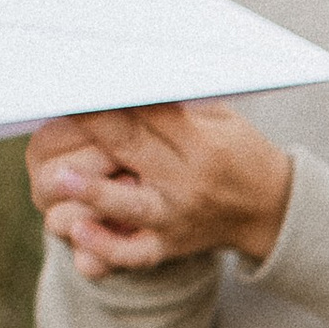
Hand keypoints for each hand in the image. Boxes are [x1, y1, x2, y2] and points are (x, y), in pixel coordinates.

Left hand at [28, 102, 294, 277]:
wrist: (270, 210)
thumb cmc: (238, 153)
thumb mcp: (220, 119)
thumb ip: (178, 103)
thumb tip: (126, 75)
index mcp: (204, 144)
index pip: (152, 113)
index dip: (116, 94)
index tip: (84, 78)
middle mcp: (189, 182)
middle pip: (133, 148)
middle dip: (94, 126)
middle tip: (59, 104)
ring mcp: (176, 217)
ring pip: (129, 205)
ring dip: (93, 192)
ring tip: (59, 179)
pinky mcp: (168, 246)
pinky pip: (133, 252)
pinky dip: (106, 245)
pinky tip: (79, 230)